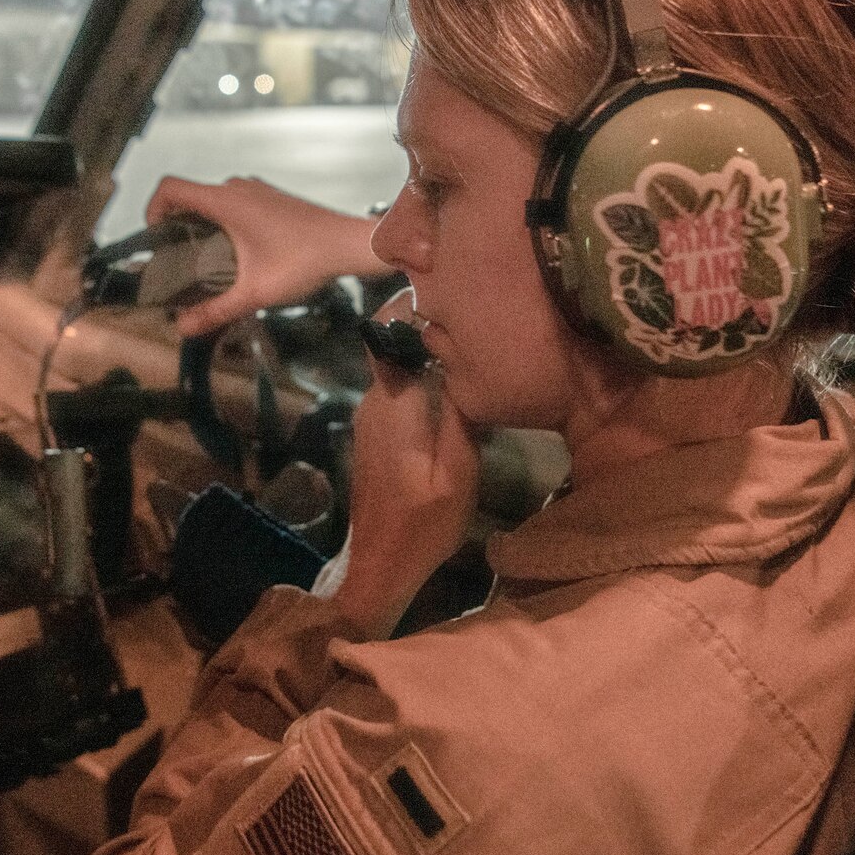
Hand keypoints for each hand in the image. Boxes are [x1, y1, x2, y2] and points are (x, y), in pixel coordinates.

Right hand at [145, 177, 384, 336]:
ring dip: (202, 225)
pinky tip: (236, 255)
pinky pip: (234, 204)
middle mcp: (238, 188)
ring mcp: (256, 190)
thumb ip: (216, 310)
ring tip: (205, 262)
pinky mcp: (271, 198)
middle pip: (189, 197)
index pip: (170, 188)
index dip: (151, 209)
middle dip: (176, 226)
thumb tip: (183, 328)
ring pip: (213, 201)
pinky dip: (224, 223)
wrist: (349, 244)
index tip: (155, 238)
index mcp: (226, 201)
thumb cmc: (306, 261)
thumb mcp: (255, 291)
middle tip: (176, 261)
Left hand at [330, 290, 480, 638]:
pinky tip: (460, 387)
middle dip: (434, 327)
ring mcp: (372, 417)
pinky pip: (402, 391)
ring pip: (403, 368)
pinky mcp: (376, 434)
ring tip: (478, 348)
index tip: (455, 288)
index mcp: (394, 403)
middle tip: (483, 318)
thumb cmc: (424, 525)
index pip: (392, 331)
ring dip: (433, 356)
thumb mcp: (458, 474)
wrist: (381, 566)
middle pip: (400, 345)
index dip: (417, 303)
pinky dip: (427, 382)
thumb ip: (460, 416)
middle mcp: (375, 401)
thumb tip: (466, 364)